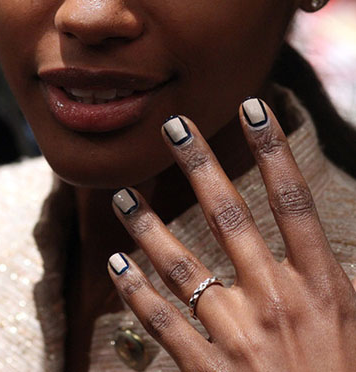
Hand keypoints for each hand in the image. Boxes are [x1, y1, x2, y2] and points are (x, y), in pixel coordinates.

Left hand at [108, 98, 355, 370]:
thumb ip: (335, 273)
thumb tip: (315, 228)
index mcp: (321, 285)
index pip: (294, 201)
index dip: (274, 150)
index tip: (253, 107)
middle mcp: (277, 300)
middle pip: (231, 217)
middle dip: (201, 166)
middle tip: (174, 125)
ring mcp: (240, 336)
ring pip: (183, 265)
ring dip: (149, 225)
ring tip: (122, 193)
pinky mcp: (211, 371)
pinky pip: (165, 324)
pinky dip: (138, 292)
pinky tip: (119, 263)